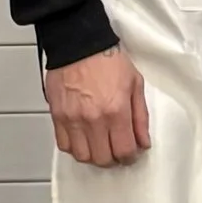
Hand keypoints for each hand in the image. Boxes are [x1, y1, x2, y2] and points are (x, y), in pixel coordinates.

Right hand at [44, 46, 150, 164]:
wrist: (80, 44)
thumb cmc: (106, 59)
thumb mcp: (135, 83)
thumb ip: (140, 116)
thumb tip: (143, 141)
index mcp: (116, 110)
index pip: (124, 150)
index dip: (130, 156)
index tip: (131, 153)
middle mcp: (94, 119)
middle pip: (103, 159)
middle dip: (113, 159)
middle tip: (116, 149)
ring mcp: (73, 119)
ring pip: (82, 156)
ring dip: (93, 155)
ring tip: (99, 145)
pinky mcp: (58, 116)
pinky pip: (64, 145)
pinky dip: (74, 147)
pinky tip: (83, 138)